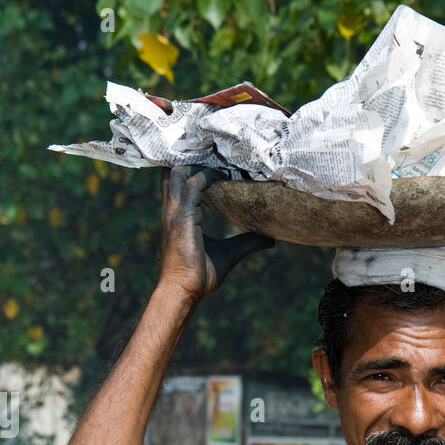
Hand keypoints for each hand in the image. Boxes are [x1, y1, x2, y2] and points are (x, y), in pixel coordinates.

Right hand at [159, 164, 273, 301]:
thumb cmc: (199, 277)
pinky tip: (224, 174)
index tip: (218, 159)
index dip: (194, 166)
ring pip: (182, 171)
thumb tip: (271, 239)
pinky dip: (208, 177)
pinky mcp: (182, 218)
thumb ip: (246, 242)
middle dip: (195, 157)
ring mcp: (175, 212)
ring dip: (201, 162)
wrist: (183, 293)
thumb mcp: (228, 254)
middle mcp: (173, 209)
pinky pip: (193, 186)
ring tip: (223, 158)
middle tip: (221, 152)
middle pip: (176, 168)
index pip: (179, 179)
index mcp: (178, 214)